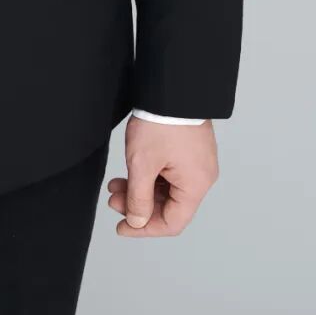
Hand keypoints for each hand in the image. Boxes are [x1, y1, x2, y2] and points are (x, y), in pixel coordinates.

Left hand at [106, 116, 218, 236]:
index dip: (145, 228)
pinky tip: (129, 172)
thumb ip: (138, 198)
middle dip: (138, 205)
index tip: (123, 226)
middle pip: (169, 205)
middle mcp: (201, 177)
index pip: (173, 222)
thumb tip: (137, 221)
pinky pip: (170, 172)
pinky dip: (150, 175)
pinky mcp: (190, 149)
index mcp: (196, 185)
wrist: (171, 86)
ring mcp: (197, 162)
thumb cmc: (161, 122)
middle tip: (113, 200)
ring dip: (141, 189)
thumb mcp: (142, 164)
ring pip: (167, 188)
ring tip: (115, 185)